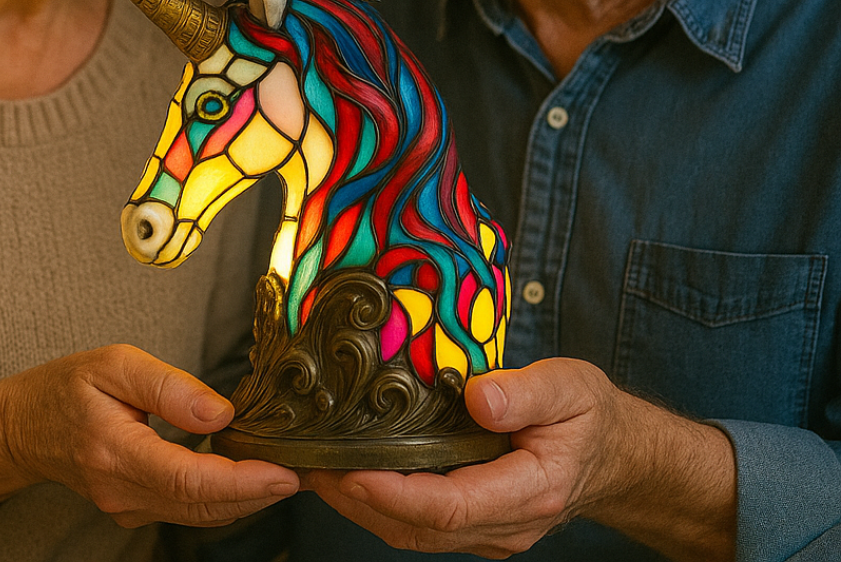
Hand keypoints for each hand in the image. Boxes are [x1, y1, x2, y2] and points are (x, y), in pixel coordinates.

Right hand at [0, 344, 298, 526]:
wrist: (21, 427)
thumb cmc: (66, 386)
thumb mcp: (114, 364)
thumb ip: (169, 387)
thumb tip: (222, 414)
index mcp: (115, 452)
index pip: (190, 480)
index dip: (243, 481)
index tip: (286, 472)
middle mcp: (123, 490)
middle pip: (203, 506)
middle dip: (260, 494)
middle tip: (310, 472)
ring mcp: (127, 505)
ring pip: (199, 514)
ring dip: (248, 498)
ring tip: (293, 473)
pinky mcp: (135, 506)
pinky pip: (187, 508)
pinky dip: (225, 497)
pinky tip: (252, 476)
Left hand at [302, 358, 735, 560]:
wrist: (613, 454)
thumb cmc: (588, 415)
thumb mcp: (570, 388)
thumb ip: (526, 392)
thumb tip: (477, 397)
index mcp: (530, 491)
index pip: (451, 506)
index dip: (395, 493)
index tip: (350, 471)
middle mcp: (505, 523)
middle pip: (419, 527)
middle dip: (359, 500)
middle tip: (309, 466)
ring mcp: (489, 530)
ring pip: (413, 532)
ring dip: (360, 506)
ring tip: (314, 469)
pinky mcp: (474, 521)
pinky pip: (420, 523)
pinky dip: (379, 503)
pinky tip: (350, 474)